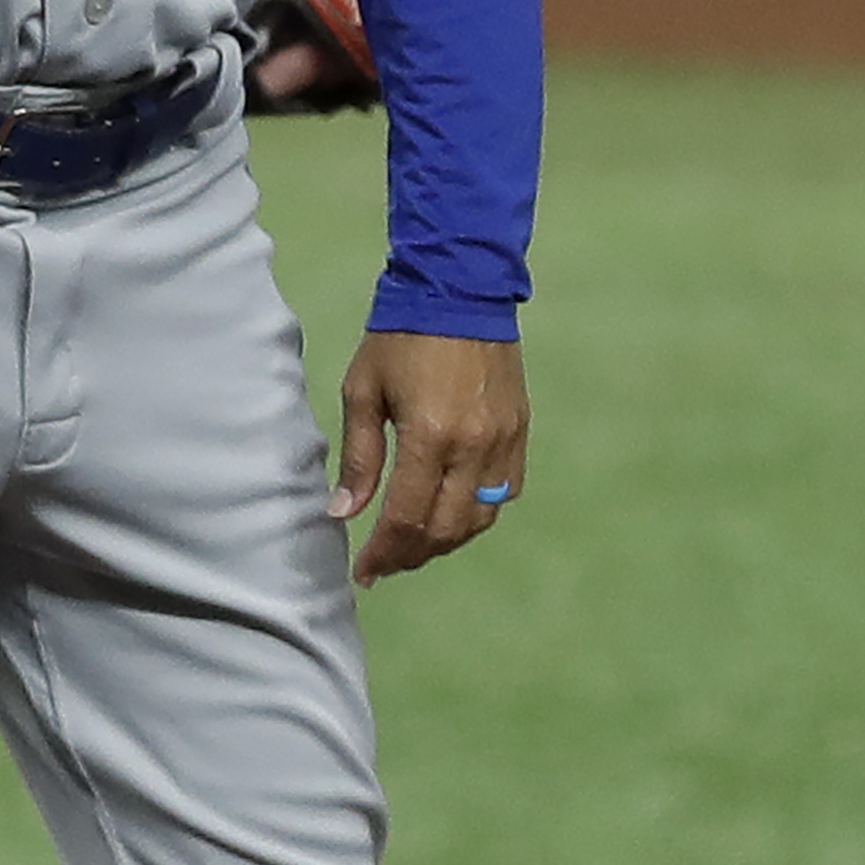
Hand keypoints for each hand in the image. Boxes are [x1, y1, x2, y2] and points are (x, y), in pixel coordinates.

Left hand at [330, 330, 527, 585]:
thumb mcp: (363, 391)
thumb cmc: (398, 338)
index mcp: (431, 437)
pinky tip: (449, 515)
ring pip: (480, 519)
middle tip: (383, 564)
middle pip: (447, 529)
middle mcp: (474, 448)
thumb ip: (359, 457)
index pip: (408, 517)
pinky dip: (476, 515)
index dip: (384, 551)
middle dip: (412, 554)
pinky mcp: (520, 434)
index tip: (363, 572)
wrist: (458, 292)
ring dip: (445, 541)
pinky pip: (505, 494)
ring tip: (411, 546)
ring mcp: (504, 443)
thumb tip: (343, 512)